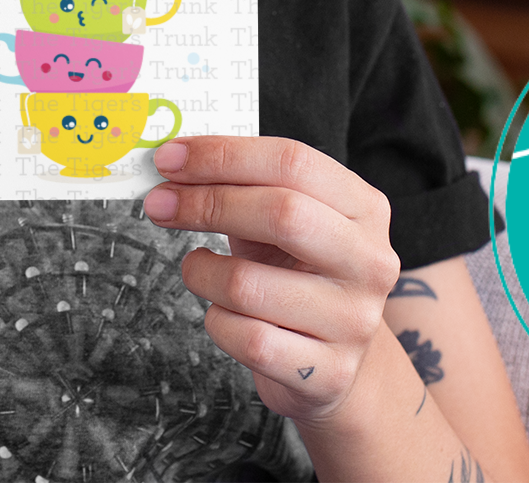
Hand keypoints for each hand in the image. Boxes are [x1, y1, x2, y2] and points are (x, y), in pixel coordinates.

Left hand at [143, 136, 400, 424]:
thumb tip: (172, 163)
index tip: (169, 158)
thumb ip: (239, 188)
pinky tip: (223, 314)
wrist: (333, 363)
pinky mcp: (329, 373)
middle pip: (281, 213)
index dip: (223, 155)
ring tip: (198, 269)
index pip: (293, 162)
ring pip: (248, 285)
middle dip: (206, 204)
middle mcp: (370, 261)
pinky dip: (217, 322)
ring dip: (201, 272)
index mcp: (364, 208)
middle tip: (159, 204)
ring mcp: (354, 320)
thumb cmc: (294, 277)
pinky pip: (247, 340)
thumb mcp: (281, 225)